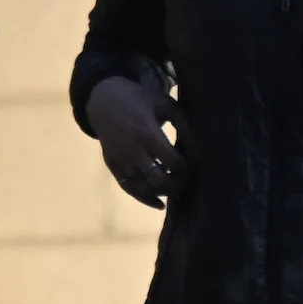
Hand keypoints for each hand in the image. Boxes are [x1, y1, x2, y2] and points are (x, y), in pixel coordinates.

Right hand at [86, 75, 191, 209]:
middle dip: (177, 183)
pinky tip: (160, 204)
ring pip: (144, 187)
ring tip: (176, 188)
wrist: (103, 100)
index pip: (173, 162)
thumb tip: (199, 145)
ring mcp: (121, 161)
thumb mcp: (163, 103)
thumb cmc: (138, 100)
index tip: (195, 165)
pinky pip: (129, 188)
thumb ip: (182, 123)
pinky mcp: (113, 166)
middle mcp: (133, 152)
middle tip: (187, 180)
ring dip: (163, 191)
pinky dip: (145, 199)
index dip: (187, 168)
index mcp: (148, 134)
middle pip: (159, 180)